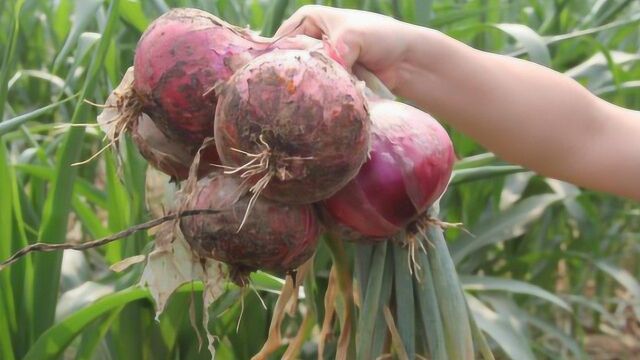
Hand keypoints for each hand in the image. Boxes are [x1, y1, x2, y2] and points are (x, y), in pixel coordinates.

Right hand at [275, 5, 416, 89]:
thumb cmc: (381, 37)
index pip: (282, 37)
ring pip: (305, 77)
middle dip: (292, 74)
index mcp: (310, 19)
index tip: (272, 74)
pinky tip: (317, 104)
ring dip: (308, 87)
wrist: (407, 60)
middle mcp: (313, 39)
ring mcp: (323, 61)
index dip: (275, 56)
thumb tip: (320, 81)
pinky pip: (319, 89)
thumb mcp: (350, 38)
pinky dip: (320, 95)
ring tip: (303, 99)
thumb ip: (330, 56)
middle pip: (290, 60)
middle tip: (286, 91)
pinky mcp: (333, 79)